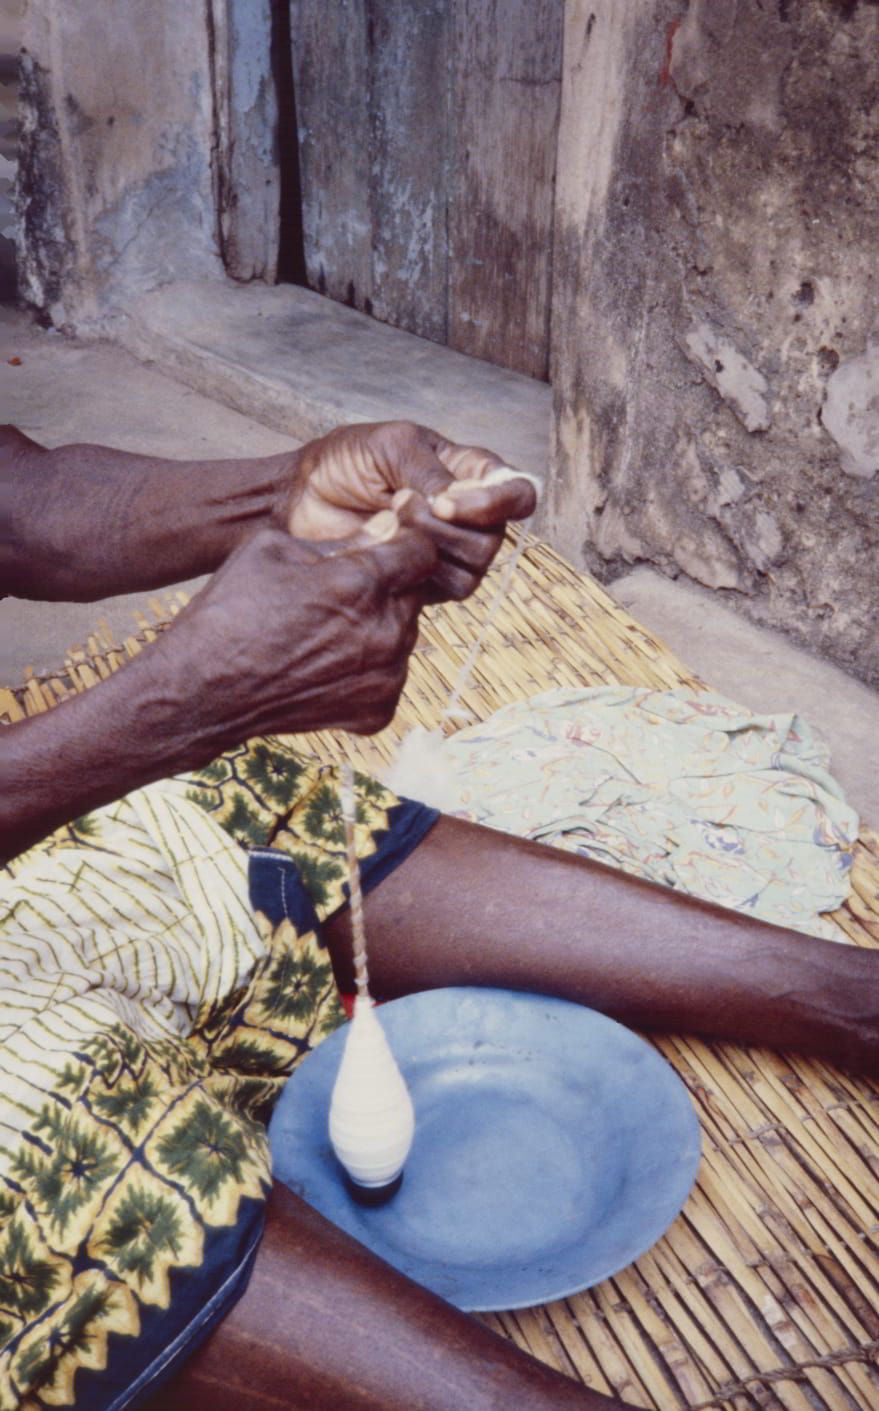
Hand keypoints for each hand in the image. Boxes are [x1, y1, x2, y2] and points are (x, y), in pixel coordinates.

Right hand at [155, 519, 437, 746]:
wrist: (202, 692)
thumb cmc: (229, 612)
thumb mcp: (273, 549)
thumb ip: (340, 539)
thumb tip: (386, 529)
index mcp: (360, 583)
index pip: (422, 550)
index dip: (405, 542)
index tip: (387, 545)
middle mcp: (384, 631)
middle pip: (416, 592)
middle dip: (390, 585)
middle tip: (342, 593)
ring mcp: (386, 676)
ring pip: (405, 633)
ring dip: (381, 626)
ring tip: (328, 631)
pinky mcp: (379, 710)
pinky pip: (390, 673)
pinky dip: (369, 667)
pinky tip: (327, 664)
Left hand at [286, 421, 537, 600]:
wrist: (304, 500)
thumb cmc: (346, 462)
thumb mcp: (389, 445)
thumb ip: (428, 469)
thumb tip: (455, 500)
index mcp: (469, 473)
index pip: (518, 492)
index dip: (497, 502)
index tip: (446, 502)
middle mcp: (470, 514)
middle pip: (496, 536)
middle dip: (445, 525)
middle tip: (398, 504)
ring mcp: (452, 551)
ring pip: (476, 566)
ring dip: (430, 546)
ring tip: (388, 524)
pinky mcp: (430, 582)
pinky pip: (450, 589)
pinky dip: (419, 570)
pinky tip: (386, 549)